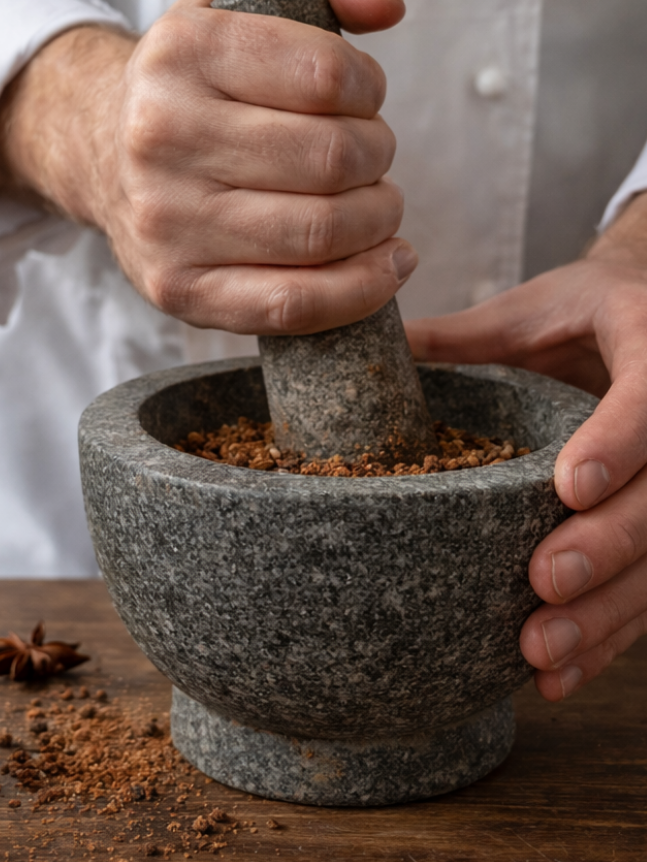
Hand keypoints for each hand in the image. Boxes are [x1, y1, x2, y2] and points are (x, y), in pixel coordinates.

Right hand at [0, 0, 414, 333]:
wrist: (101, 149)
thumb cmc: (195, 79)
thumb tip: (384, 7)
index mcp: (180, 54)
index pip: (330, 77)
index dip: (371, 90)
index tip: (361, 100)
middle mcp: (159, 137)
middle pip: (332, 160)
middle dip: (377, 156)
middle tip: (367, 155)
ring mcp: (163, 222)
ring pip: (320, 232)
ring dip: (378, 219)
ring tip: (374, 203)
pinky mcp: (176, 288)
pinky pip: (291, 304)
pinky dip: (359, 289)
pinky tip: (386, 264)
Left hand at [407, 192, 646, 699]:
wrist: (639, 318)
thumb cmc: (579, 311)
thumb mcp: (525, 310)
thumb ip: (461, 336)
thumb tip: (368, 345)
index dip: (617, 445)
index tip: (569, 488)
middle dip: (606, 547)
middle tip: (544, 583)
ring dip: (606, 614)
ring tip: (542, 652)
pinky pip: (645, 589)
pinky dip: (605, 637)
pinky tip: (557, 677)